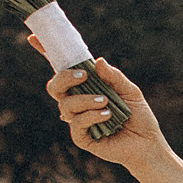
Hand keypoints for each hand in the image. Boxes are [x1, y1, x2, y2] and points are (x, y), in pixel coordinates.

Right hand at [40, 44, 166, 168]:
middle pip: (55, 86)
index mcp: (87, 87)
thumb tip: (97, 61)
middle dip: (64, 78)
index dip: (46, 53)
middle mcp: (78, 102)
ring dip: (85, 100)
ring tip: (105, 102)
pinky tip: (106, 116)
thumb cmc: (139, 116)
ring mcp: (77, 120)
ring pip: (65, 105)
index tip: (34, 38)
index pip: (63, 69)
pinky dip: (91, 116)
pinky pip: (76, 124)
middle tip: (83, 76)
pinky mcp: (81, 137)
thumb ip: (114, 77)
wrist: (148, 144)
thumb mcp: (130, 91)